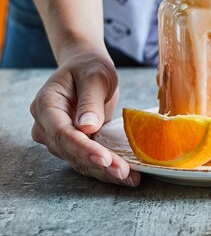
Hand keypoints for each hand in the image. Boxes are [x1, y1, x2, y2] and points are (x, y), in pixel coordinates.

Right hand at [29, 45, 139, 185]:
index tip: (104, 158)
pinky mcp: (74, 144)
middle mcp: (46, 126)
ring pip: (79, 161)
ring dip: (105, 172)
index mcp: (46, 105)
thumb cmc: (89, 68)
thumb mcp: (94, 76)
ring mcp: (59, 138)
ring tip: (130, 178)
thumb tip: (87, 127)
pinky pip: (88, 160)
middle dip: (99, 164)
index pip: (62, 133)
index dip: (83, 148)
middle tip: (124, 172)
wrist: (86, 68)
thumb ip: (90, 100)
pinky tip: (127, 175)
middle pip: (71, 151)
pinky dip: (106, 169)